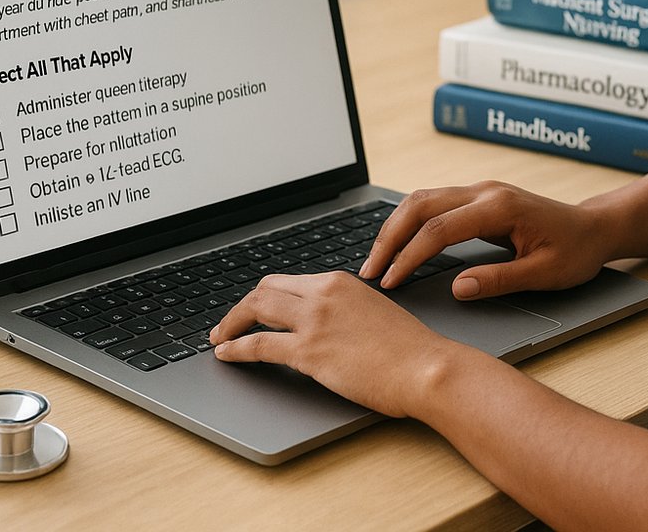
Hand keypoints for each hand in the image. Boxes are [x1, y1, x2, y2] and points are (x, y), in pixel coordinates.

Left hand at [208, 271, 467, 417]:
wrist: (426, 367)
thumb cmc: (412, 350)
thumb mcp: (376, 313)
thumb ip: (347, 312)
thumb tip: (328, 326)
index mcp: (341, 282)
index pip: (288, 281)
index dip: (264, 296)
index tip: (254, 309)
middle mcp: (323, 294)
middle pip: (265, 289)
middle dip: (242, 305)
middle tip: (230, 322)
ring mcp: (314, 321)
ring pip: (254, 310)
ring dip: (231, 324)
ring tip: (220, 338)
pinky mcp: (308, 351)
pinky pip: (257, 345)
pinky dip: (235, 349)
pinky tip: (227, 355)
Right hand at [361, 181, 613, 299]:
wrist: (594, 228)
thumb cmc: (575, 251)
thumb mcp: (544, 274)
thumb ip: (499, 280)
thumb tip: (457, 289)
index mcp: (500, 207)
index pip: (439, 230)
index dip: (409, 257)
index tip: (390, 282)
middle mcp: (485, 191)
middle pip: (420, 204)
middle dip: (389, 237)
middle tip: (368, 271)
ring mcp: (480, 190)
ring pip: (422, 199)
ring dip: (395, 227)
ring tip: (377, 260)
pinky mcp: (478, 198)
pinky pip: (433, 203)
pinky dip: (410, 223)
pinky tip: (398, 244)